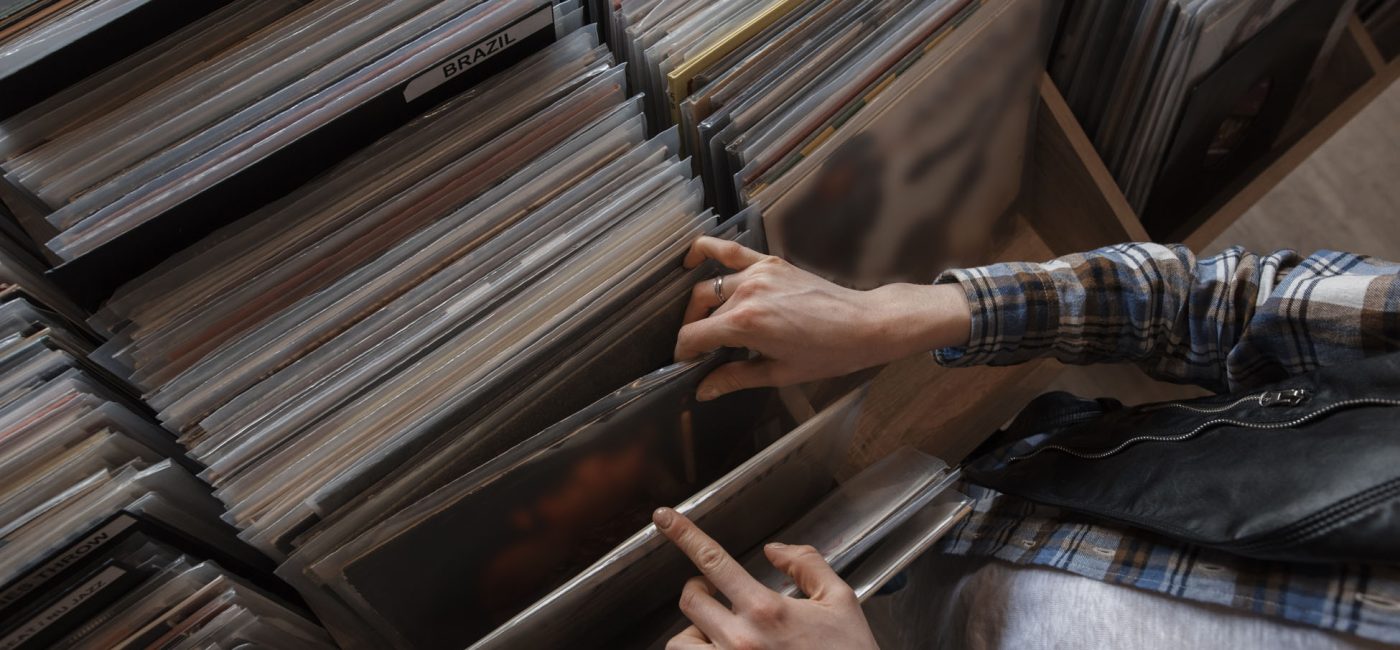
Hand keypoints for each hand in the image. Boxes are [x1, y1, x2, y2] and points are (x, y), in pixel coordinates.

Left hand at [652, 507, 878, 649]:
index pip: (714, 561)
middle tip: (716, 592)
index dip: (684, 534)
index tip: (664, 518)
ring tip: (715, 630)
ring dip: (694, 630)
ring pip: (680, 641)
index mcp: (766, 610)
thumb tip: (776, 550)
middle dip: (701, 590)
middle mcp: (740, 640)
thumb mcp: (841, 602)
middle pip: (691, 600)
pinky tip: (720, 649)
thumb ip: (807, 565)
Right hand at [675, 237, 970, 400]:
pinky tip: (692, 258)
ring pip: (710, 285)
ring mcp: (759, 273)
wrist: (864, 325)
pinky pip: (730, 251)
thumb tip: (704, 390)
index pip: (694, 335)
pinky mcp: (770, 262)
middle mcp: (747, 293)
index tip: (685, 362)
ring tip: (701, 319)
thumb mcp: (779, 373)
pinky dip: (707, 250)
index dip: (684, 352)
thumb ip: (735, 378)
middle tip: (699, 349)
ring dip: (700, 302)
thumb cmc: (829, 352)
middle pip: (699, 309)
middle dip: (692, 330)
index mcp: (746, 323)